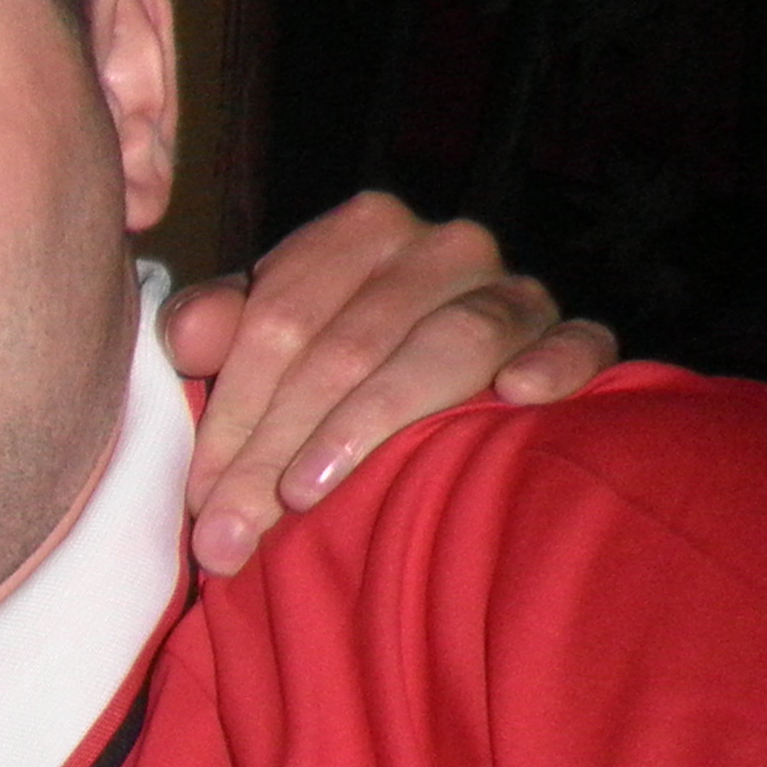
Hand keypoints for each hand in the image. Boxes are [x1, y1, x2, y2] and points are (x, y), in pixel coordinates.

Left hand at [164, 194, 618, 574]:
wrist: (438, 373)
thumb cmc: (330, 363)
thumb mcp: (263, 339)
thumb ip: (217, 327)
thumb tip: (189, 335)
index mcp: (361, 232)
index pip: (280, 321)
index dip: (232, 414)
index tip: (199, 498)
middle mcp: (443, 247)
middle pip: (348, 346)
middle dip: (276, 448)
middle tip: (231, 534)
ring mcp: (516, 290)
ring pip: (447, 345)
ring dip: (373, 421)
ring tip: (308, 491)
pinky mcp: (574, 334)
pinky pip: (577, 342)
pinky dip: (552, 364)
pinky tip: (518, 396)